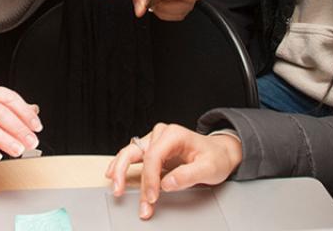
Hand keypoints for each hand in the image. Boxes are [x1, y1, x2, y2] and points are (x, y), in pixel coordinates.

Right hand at [105, 123, 242, 219]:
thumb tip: (167, 183)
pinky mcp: (152, 151)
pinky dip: (122, 166)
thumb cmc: (215, 158)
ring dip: (120, 171)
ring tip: (115, 187)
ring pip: (130, 153)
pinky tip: (113, 174)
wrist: (219, 153)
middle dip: (124, 173)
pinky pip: (132, 157)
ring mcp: (155, 142)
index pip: (154, 156)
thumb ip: (189, 175)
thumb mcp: (209, 168)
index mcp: (174, 134)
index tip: (151, 197)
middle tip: (120, 191)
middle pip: (135, 151)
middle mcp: (161, 134)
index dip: (149, 179)